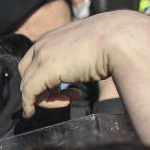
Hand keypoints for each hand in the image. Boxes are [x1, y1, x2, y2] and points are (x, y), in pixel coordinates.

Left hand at [17, 11, 147, 117]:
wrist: (123, 38)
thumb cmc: (115, 42)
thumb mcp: (90, 47)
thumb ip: (78, 56)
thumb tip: (84, 66)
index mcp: (54, 36)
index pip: (35, 60)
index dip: (43, 78)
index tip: (60, 89)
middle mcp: (43, 44)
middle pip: (27, 72)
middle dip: (41, 89)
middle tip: (64, 98)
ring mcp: (43, 56)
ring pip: (27, 84)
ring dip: (44, 99)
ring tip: (68, 101)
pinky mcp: (46, 70)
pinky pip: (28, 93)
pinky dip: (29, 105)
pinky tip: (33, 112)